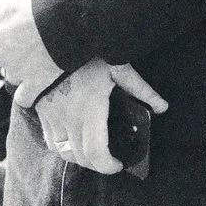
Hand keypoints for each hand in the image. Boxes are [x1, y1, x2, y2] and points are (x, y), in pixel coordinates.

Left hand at [0, 0, 60, 103]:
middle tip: (34, 38)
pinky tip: (36, 86)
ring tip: (42, 55)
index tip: (22, 25)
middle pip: (2, 57)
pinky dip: (28, 95)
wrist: (66, 11)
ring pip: (14, 75)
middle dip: (14, 51)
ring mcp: (16, 71)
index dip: (7, 31)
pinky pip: (25, 98)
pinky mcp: (35, 83)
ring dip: (23, 69)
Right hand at [35, 58, 168, 172]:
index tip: (119, 165)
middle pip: (80, 157)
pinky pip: (50, 140)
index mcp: (89, 111)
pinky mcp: (42, 111)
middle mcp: (68, 118)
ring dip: (79, 158)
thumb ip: (142, 90)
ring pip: (63, 152)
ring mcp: (52, 116)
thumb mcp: (120, 68)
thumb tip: (163, 107)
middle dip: (97, 165)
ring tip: (94, 152)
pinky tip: (73, 141)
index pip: (96, 152)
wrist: (55, 40)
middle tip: (111, 160)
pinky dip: (62, 148)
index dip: (108, 166)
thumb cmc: (90, 54)